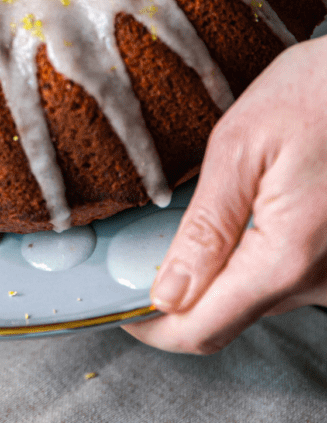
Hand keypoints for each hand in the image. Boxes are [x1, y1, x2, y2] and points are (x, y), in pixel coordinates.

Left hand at [123, 36, 326, 353]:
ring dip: (209, 274)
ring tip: (181, 226)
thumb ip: (205, 228)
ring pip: (249, 298)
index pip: (202, 328)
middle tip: (138, 250)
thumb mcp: (240, 148)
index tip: (117, 305)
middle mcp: (316, 280)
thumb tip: (168, 291)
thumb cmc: (311, 94)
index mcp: (286, 258)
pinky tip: (229, 218)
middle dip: (174, 294)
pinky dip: (241, 258)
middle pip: (224, 318)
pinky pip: (274, 276)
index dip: (149, 326)